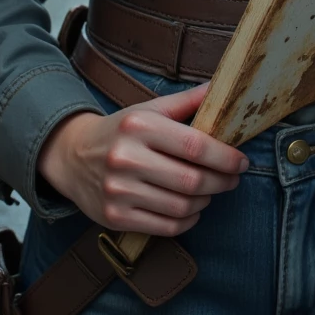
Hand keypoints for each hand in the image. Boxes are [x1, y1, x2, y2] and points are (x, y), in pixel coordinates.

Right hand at [36, 82, 247, 236]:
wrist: (72, 156)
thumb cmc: (120, 130)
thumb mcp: (148, 109)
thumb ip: (187, 102)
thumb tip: (222, 87)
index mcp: (138, 125)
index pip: (194, 145)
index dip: (225, 157)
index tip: (242, 161)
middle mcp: (126, 158)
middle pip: (191, 180)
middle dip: (222, 181)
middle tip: (233, 178)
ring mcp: (119, 191)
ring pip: (182, 206)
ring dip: (206, 201)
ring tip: (210, 191)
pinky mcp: (115, 217)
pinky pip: (166, 227)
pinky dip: (187, 220)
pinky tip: (192, 209)